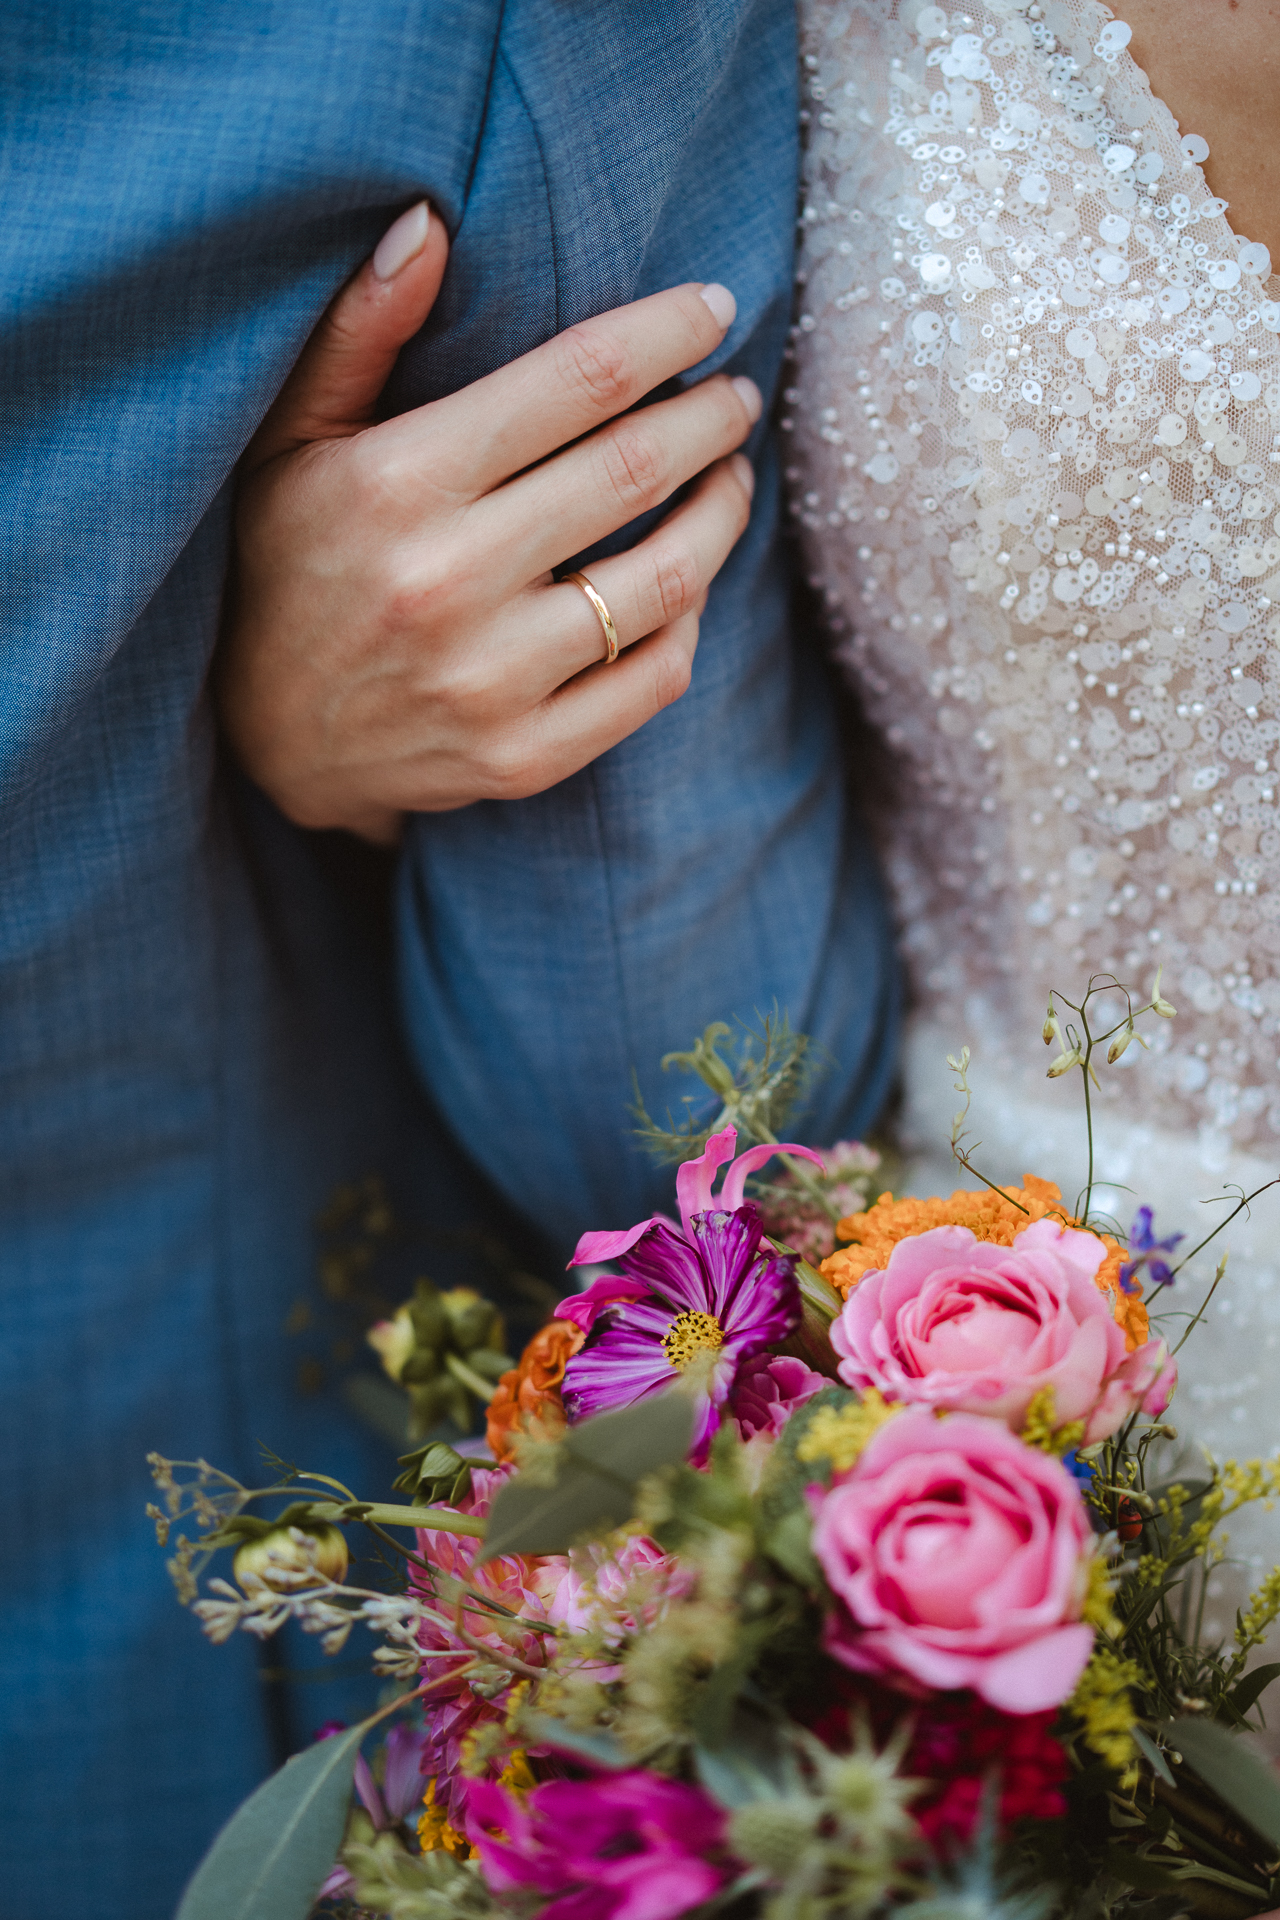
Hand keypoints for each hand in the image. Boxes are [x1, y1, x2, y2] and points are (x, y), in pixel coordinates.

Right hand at [218, 201, 759, 841]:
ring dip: (721, 515)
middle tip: (736, 397)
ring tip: (732, 480)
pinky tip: (688, 584)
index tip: (716, 309)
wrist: (273, 745)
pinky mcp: (524, 755)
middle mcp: (448, 580)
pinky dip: (689, 622)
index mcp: (400, 482)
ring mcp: (491, 679)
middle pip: (636, 470)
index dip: (667, 332)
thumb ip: (358, 333)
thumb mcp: (290, 442)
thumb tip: (429, 222)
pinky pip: (655, 679)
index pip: (578, 381)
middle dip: (710, 417)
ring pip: (666, 580)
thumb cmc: (288, 567)